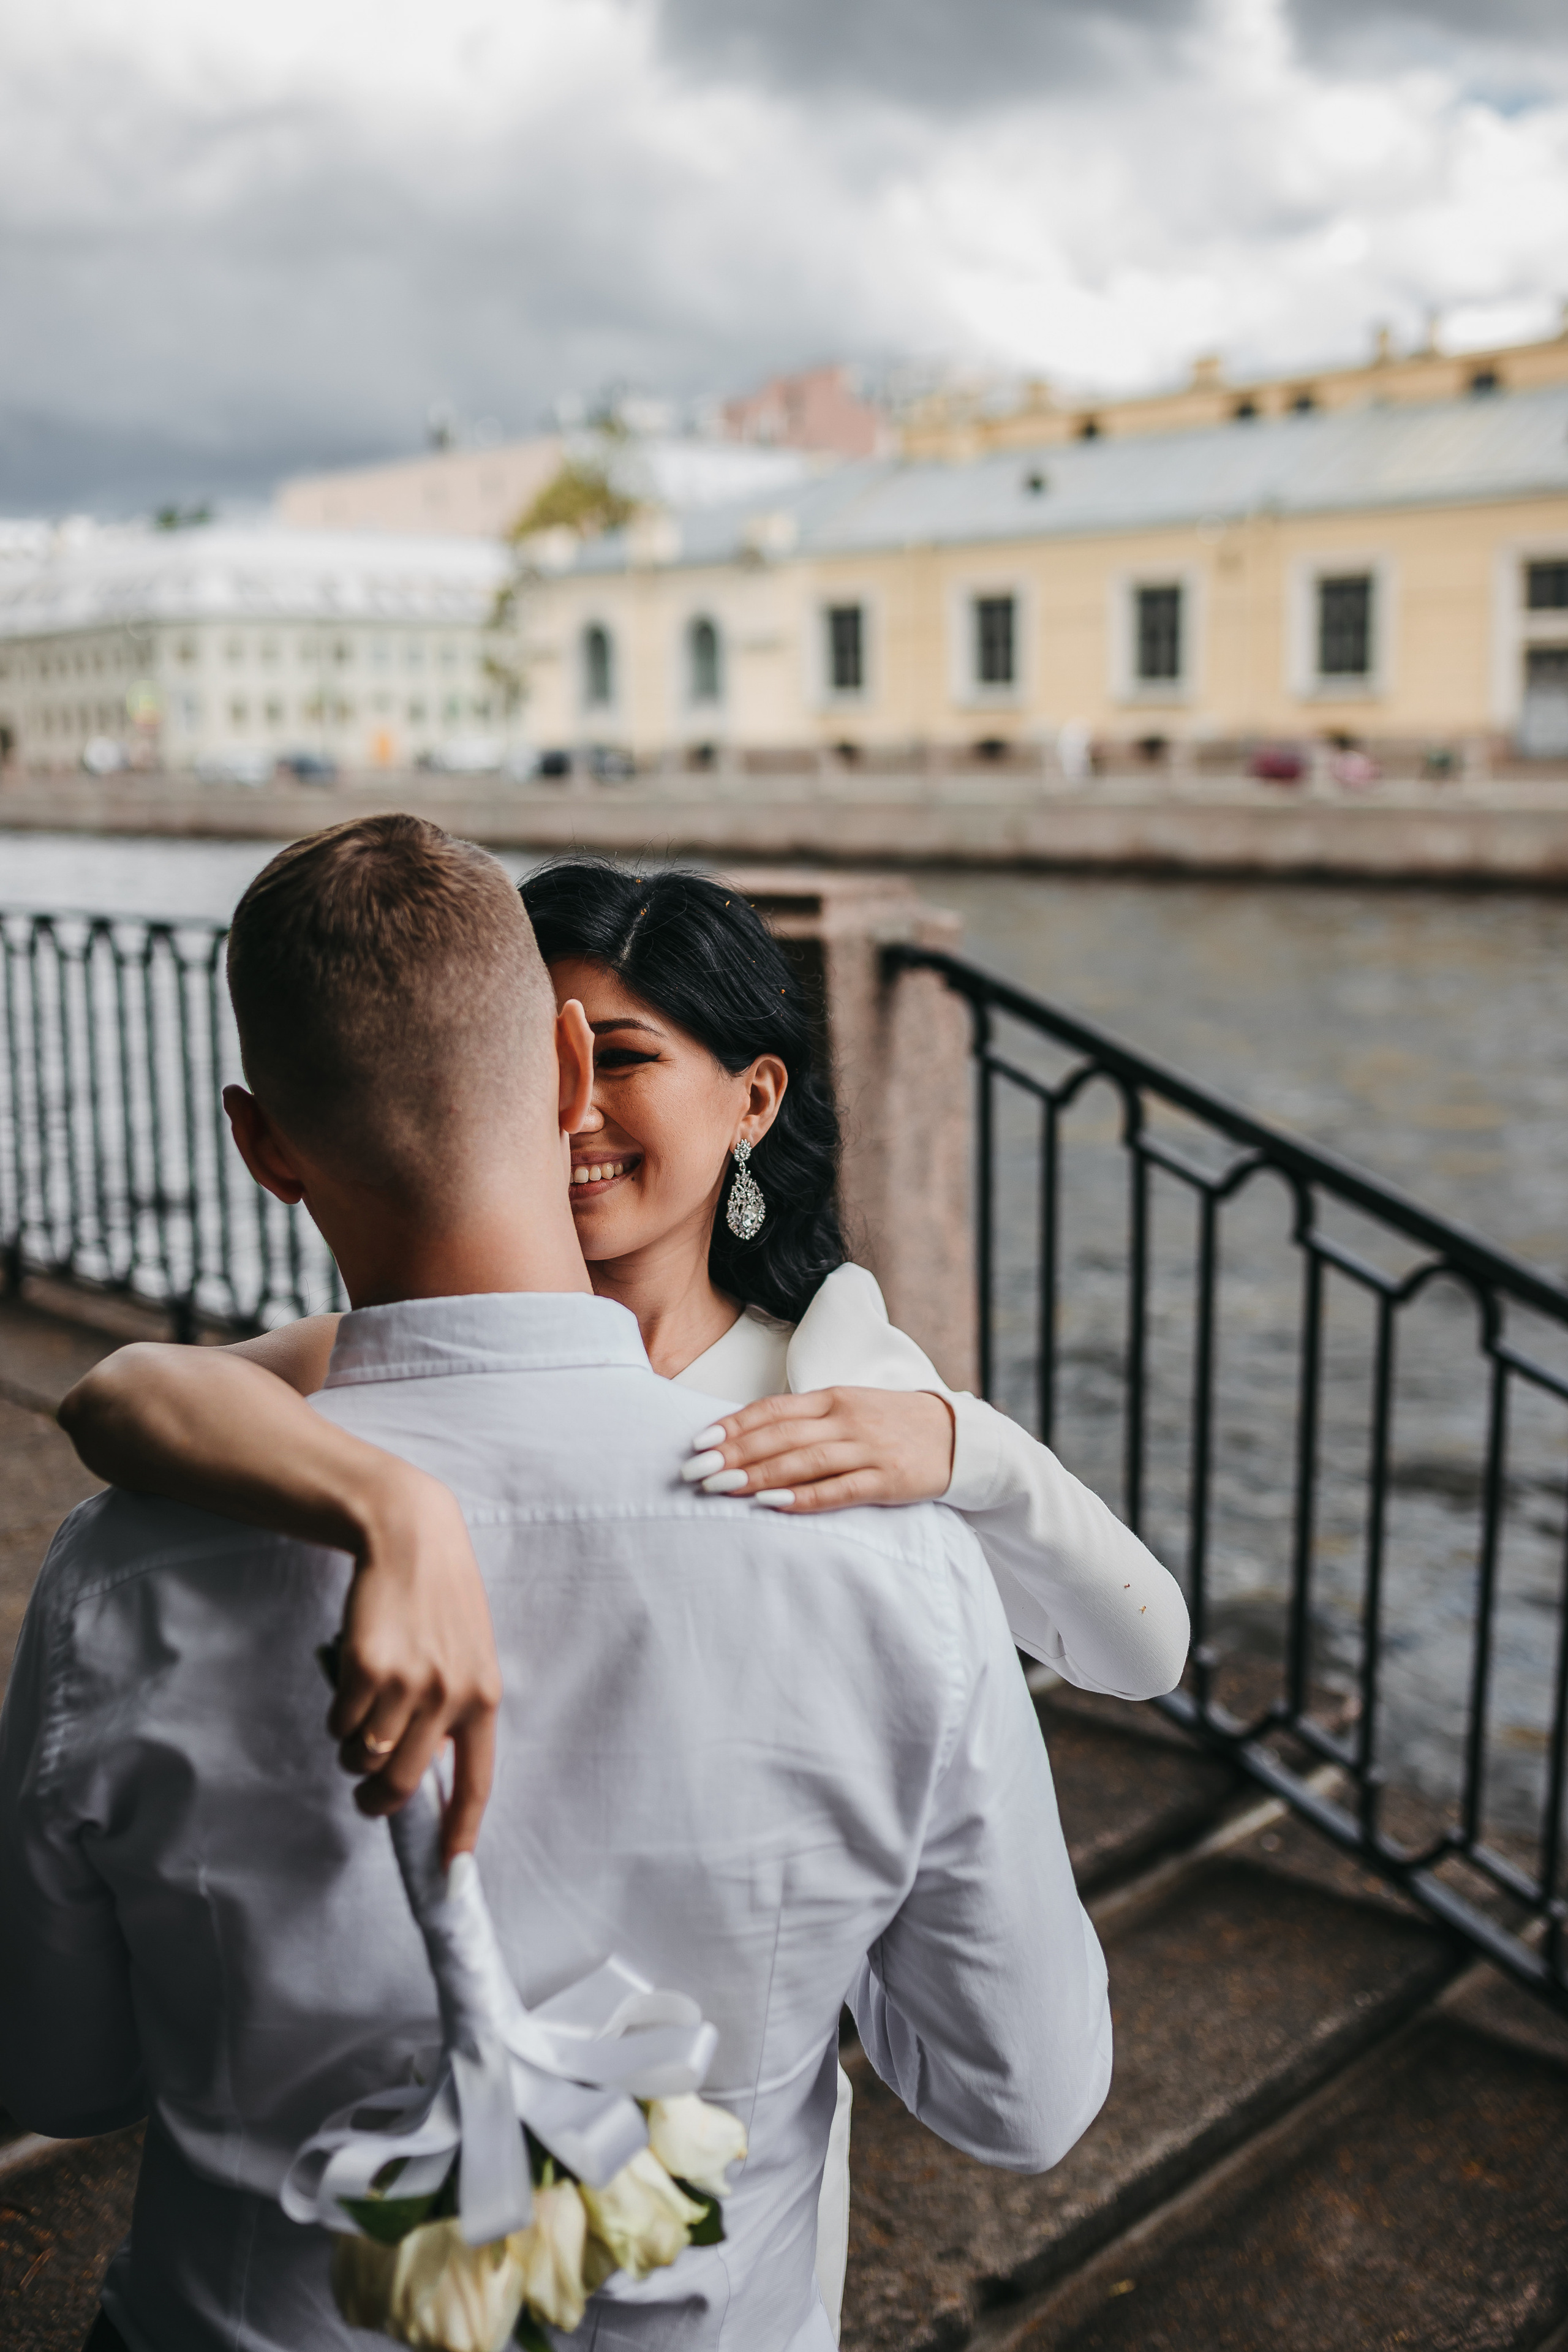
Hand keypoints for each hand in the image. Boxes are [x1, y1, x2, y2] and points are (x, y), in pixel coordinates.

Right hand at [327, 1465, 502, 1861]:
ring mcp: (407, 1683)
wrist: (410, 1538)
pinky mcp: (365, 1668)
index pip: (477, 1783)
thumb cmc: (440, 1599)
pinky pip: (339, 1723)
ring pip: (364, 1757)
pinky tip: (350, 1680)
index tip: (452, 1874)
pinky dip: (337, 1714)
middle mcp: (450, 1697)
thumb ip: (456, 1710)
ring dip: (353, 1748)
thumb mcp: (469, 1653)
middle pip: (404, 1785)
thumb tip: (430, 1773)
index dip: (461, 1833)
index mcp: (484, 1698)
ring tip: (362, 1711)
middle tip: (366, 1797)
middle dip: (377, 1802)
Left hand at [681, 1386, 955, 1512]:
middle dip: (734, 1454)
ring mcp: (867, 1449)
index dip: (734, 1425)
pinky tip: (773, 1504)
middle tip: (695, 1471)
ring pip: (803, 1462)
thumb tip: (750, 1434)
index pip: (774, 1409)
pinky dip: (804, 1497)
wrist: (956, 1437)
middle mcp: (847, 1420)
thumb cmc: (891, 1424)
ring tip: (721, 1488)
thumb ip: (807, 1419)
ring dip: (758, 1475)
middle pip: (780, 1436)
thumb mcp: (849, 1408)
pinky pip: (838, 1490)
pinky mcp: (886, 1481)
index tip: (699, 1441)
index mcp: (834, 1398)